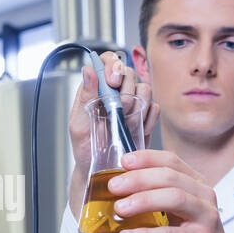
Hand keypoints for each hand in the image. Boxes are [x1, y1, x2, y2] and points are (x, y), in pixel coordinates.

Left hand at [67, 51, 159, 170]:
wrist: (101, 171)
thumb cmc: (85, 148)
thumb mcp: (78, 124)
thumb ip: (84, 97)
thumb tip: (88, 70)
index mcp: (96, 88)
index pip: (108, 61)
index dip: (113, 65)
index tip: (112, 81)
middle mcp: (115, 91)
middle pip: (129, 72)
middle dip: (126, 90)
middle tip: (118, 109)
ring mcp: (132, 103)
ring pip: (145, 88)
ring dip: (137, 104)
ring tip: (125, 122)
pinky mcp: (145, 116)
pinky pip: (154, 108)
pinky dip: (147, 119)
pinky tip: (135, 131)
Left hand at [106, 150, 230, 232]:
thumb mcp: (169, 214)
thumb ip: (151, 200)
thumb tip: (114, 193)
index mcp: (195, 184)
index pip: (171, 161)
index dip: (147, 158)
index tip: (123, 160)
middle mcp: (204, 196)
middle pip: (170, 177)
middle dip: (138, 179)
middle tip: (113, 187)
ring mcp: (206, 218)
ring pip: (174, 198)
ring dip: (143, 200)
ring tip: (119, 208)